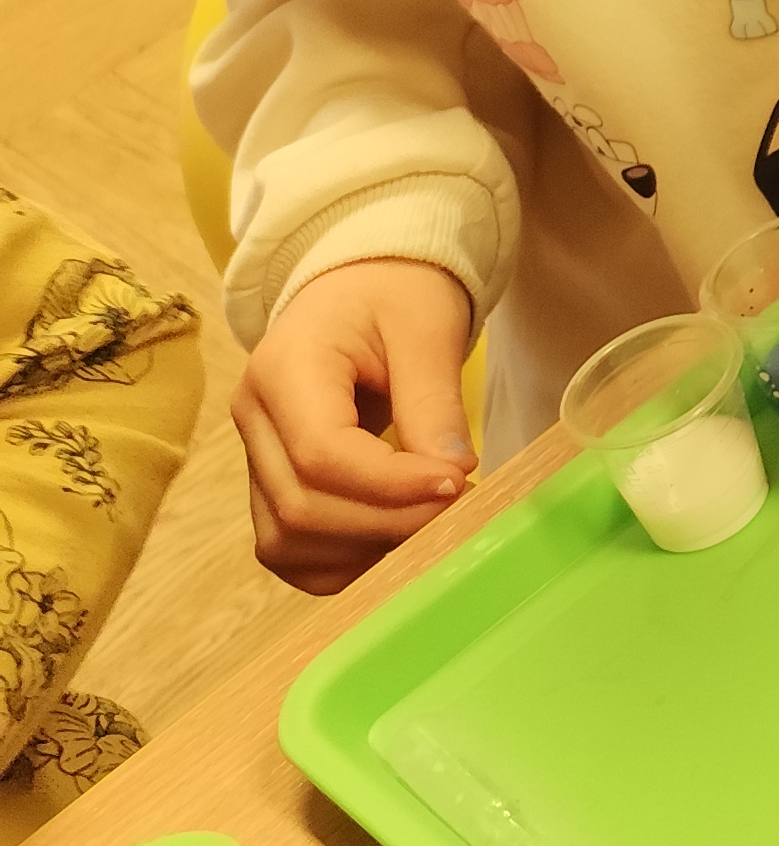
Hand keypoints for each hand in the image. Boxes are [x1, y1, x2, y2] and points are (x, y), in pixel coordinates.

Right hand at [233, 258, 475, 592]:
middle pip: (300, 506)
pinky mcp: (268, 482)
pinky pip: (287, 548)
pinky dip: (337, 562)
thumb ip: (433, 402)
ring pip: (285, 539)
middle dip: (386, 521)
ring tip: (429, 523)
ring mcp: (254, 456)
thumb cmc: (395, 293)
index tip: (458, 483)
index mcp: (283, 370)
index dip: (390, 485)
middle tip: (458, 507)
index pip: (321, 454)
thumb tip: (452, 475)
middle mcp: (252, 419)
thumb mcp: (426, 328)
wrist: (361, 283)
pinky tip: (393, 543)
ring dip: (362, 548)